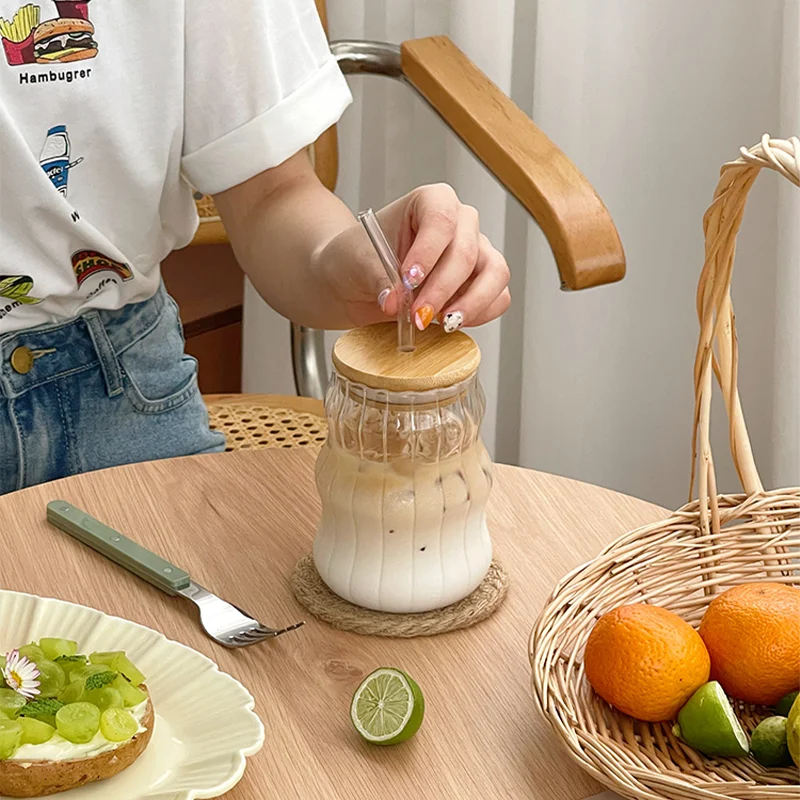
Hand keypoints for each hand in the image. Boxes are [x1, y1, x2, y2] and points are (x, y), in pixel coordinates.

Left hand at [316, 183, 510, 330]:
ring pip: (495, 274)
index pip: (441, 219)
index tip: (408, 280)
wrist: (355, 282)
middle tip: (416, 316)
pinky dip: (479, 314)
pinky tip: (448, 323)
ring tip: (440, 323)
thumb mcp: (356, 263)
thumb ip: (377, 278)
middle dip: (442, 289)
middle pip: (467, 252)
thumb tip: (394, 302)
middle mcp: (460, 223)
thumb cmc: (356, 260)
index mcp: (429, 202)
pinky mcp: (482, 283)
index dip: (428, 253)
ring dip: (471, 304)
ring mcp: (476, 253)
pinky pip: (499, 298)